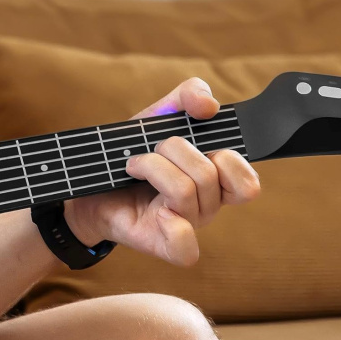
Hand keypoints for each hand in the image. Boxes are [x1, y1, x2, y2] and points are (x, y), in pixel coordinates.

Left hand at [64, 77, 260, 265]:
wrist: (92, 179)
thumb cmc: (135, 148)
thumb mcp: (162, 112)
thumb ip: (191, 95)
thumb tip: (210, 106)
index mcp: (216, 177)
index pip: (248, 183)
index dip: (229, 159)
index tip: (196, 140)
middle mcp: (208, 204)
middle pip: (210, 175)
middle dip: (174, 149)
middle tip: (155, 149)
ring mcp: (188, 225)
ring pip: (185, 192)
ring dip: (152, 167)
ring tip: (134, 165)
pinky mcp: (165, 244)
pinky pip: (185, 245)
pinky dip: (171, 224)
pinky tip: (154, 210)